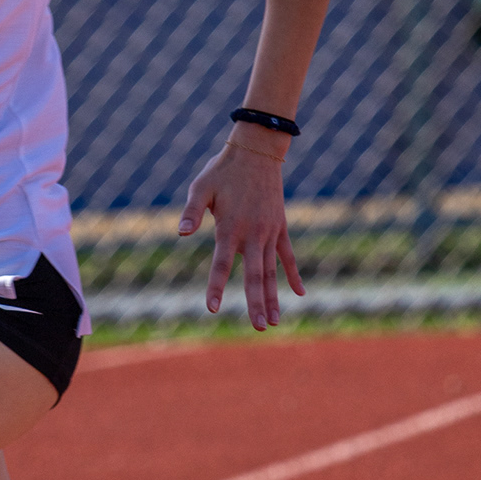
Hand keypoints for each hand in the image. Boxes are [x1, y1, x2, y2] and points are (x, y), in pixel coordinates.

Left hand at [177, 136, 305, 328]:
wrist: (257, 151)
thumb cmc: (223, 170)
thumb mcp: (201, 187)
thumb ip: (192, 211)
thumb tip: (181, 233)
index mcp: (230, 227)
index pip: (221, 264)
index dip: (216, 286)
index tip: (212, 308)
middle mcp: (252, 235)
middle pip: (254, 276)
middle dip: (255, 304)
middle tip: (259, 327)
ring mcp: (269, 233)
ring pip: (271, 272)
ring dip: (272, 297)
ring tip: (274, 322)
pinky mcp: (280, 228)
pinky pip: (288, 256)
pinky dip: (293, 275)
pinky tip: (299, 295)